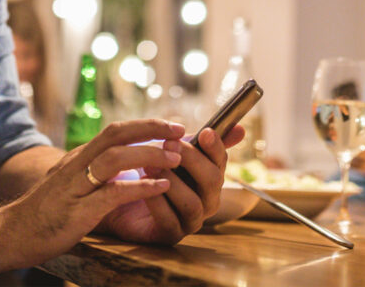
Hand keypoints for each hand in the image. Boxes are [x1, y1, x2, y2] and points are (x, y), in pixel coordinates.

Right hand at [0, 119, 186, 267]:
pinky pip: (113, 193)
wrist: (10, 235)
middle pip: (116, 134)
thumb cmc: (43, 214)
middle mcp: (75, 165)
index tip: (170, 125)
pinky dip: (139, 187)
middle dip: (151, 129)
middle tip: (181, 130)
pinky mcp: (78, 211)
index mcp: (76, 158)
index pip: (114, 131)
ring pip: (115, 159)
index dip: (144, 125)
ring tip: (176, 157)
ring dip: (149, 155)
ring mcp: (75, 187)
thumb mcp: (69, 186)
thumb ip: (92, 175)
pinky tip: (160, 187)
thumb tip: (123, 168)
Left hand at [98, 124, 245, 244]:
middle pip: (212, 181)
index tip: (205, 132)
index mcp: (211, 176)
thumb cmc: (154, 170)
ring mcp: (191, 220)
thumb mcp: (174, 150)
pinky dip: (157, 202)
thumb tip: (240, 128)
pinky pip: (170, 220)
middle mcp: (207, 201)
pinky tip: (143, 185)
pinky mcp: (171, 234)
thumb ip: (199, 140)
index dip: (216, 147)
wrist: (124, 194)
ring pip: (192, 203)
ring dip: (172, 182)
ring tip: (150, 166)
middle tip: (168, 143)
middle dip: (191, 159)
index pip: (221, 161)